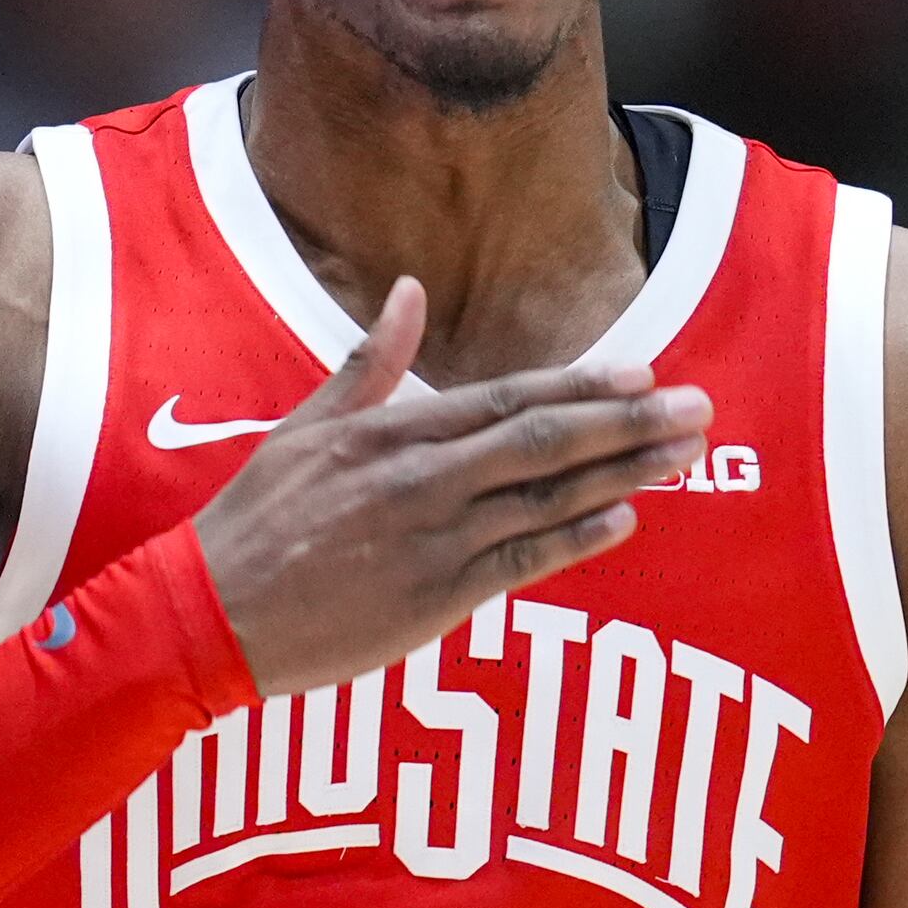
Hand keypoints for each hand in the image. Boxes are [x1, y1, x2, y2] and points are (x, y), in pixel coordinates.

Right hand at [194, 276, 710, 694]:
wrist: (210, 615)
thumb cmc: (255, 519)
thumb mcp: (303, 427)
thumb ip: (367, 362)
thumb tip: (409, 292)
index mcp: (390, 430)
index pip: (506, 398)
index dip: (582, 386)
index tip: (642, 373)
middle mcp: (422, 479)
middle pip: (545, 441)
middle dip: (629, 424)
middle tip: (697, 408)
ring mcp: (432, 540)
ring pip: (547, 498)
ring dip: (624, 474)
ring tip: (684, 455)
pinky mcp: (435, 600)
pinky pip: (522, 562)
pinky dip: (577, 539)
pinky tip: (626, 519)